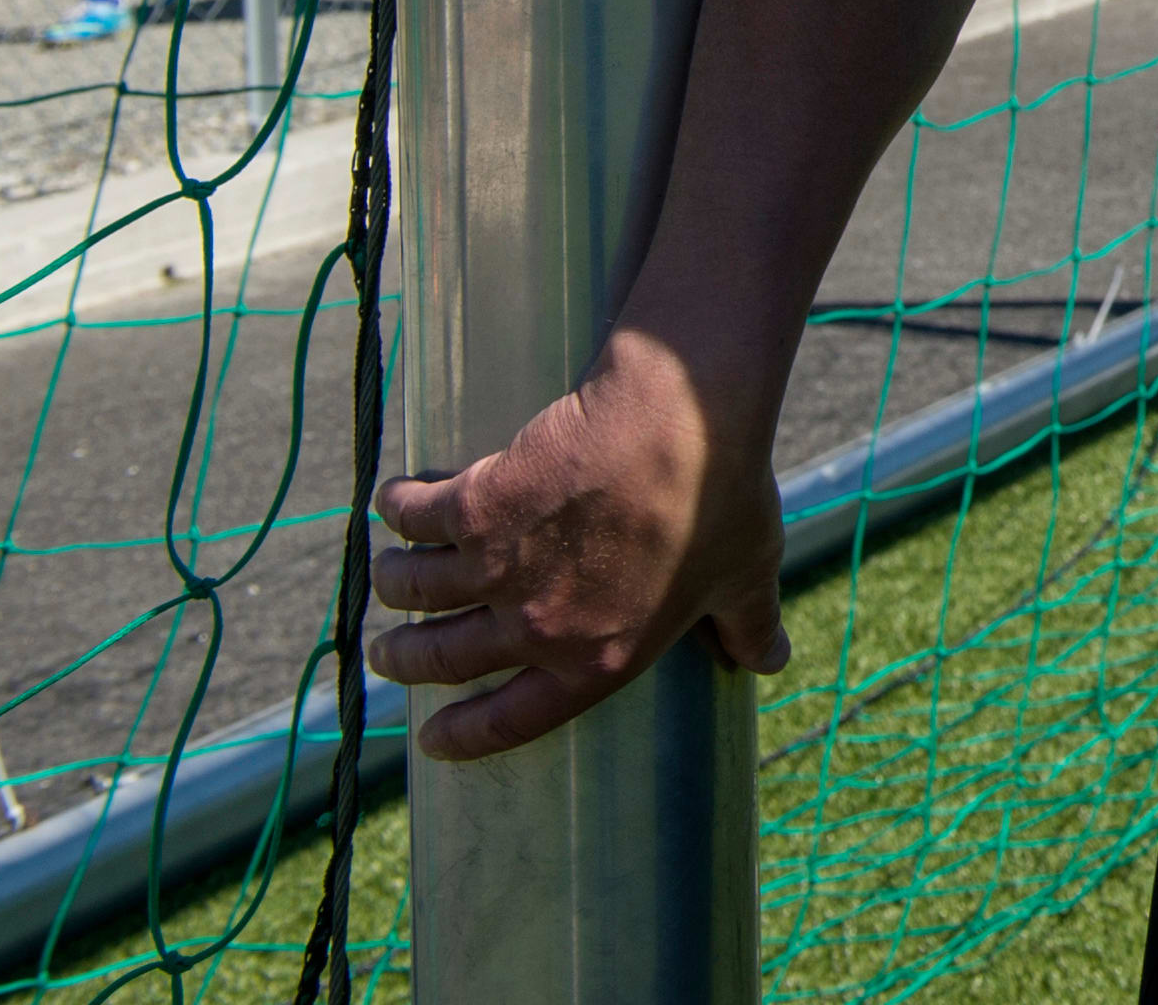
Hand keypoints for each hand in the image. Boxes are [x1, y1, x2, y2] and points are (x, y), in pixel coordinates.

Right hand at [365, 331, 787, 762]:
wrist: (683, 418)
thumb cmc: (722, 497)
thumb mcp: (745, 575)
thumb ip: (749, 624)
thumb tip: (770, 659)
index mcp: (596, 660)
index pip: (511, 720)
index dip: (465, 735)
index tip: (429, 739)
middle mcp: (534, 627)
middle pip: (444, 659)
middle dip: (405, 660)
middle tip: (387, 654)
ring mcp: (497, 569)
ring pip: (416, 589)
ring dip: (394, 585)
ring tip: (387, 578)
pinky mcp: (477, 505)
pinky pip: (415, 517)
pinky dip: (397, 508)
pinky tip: (393, 501)